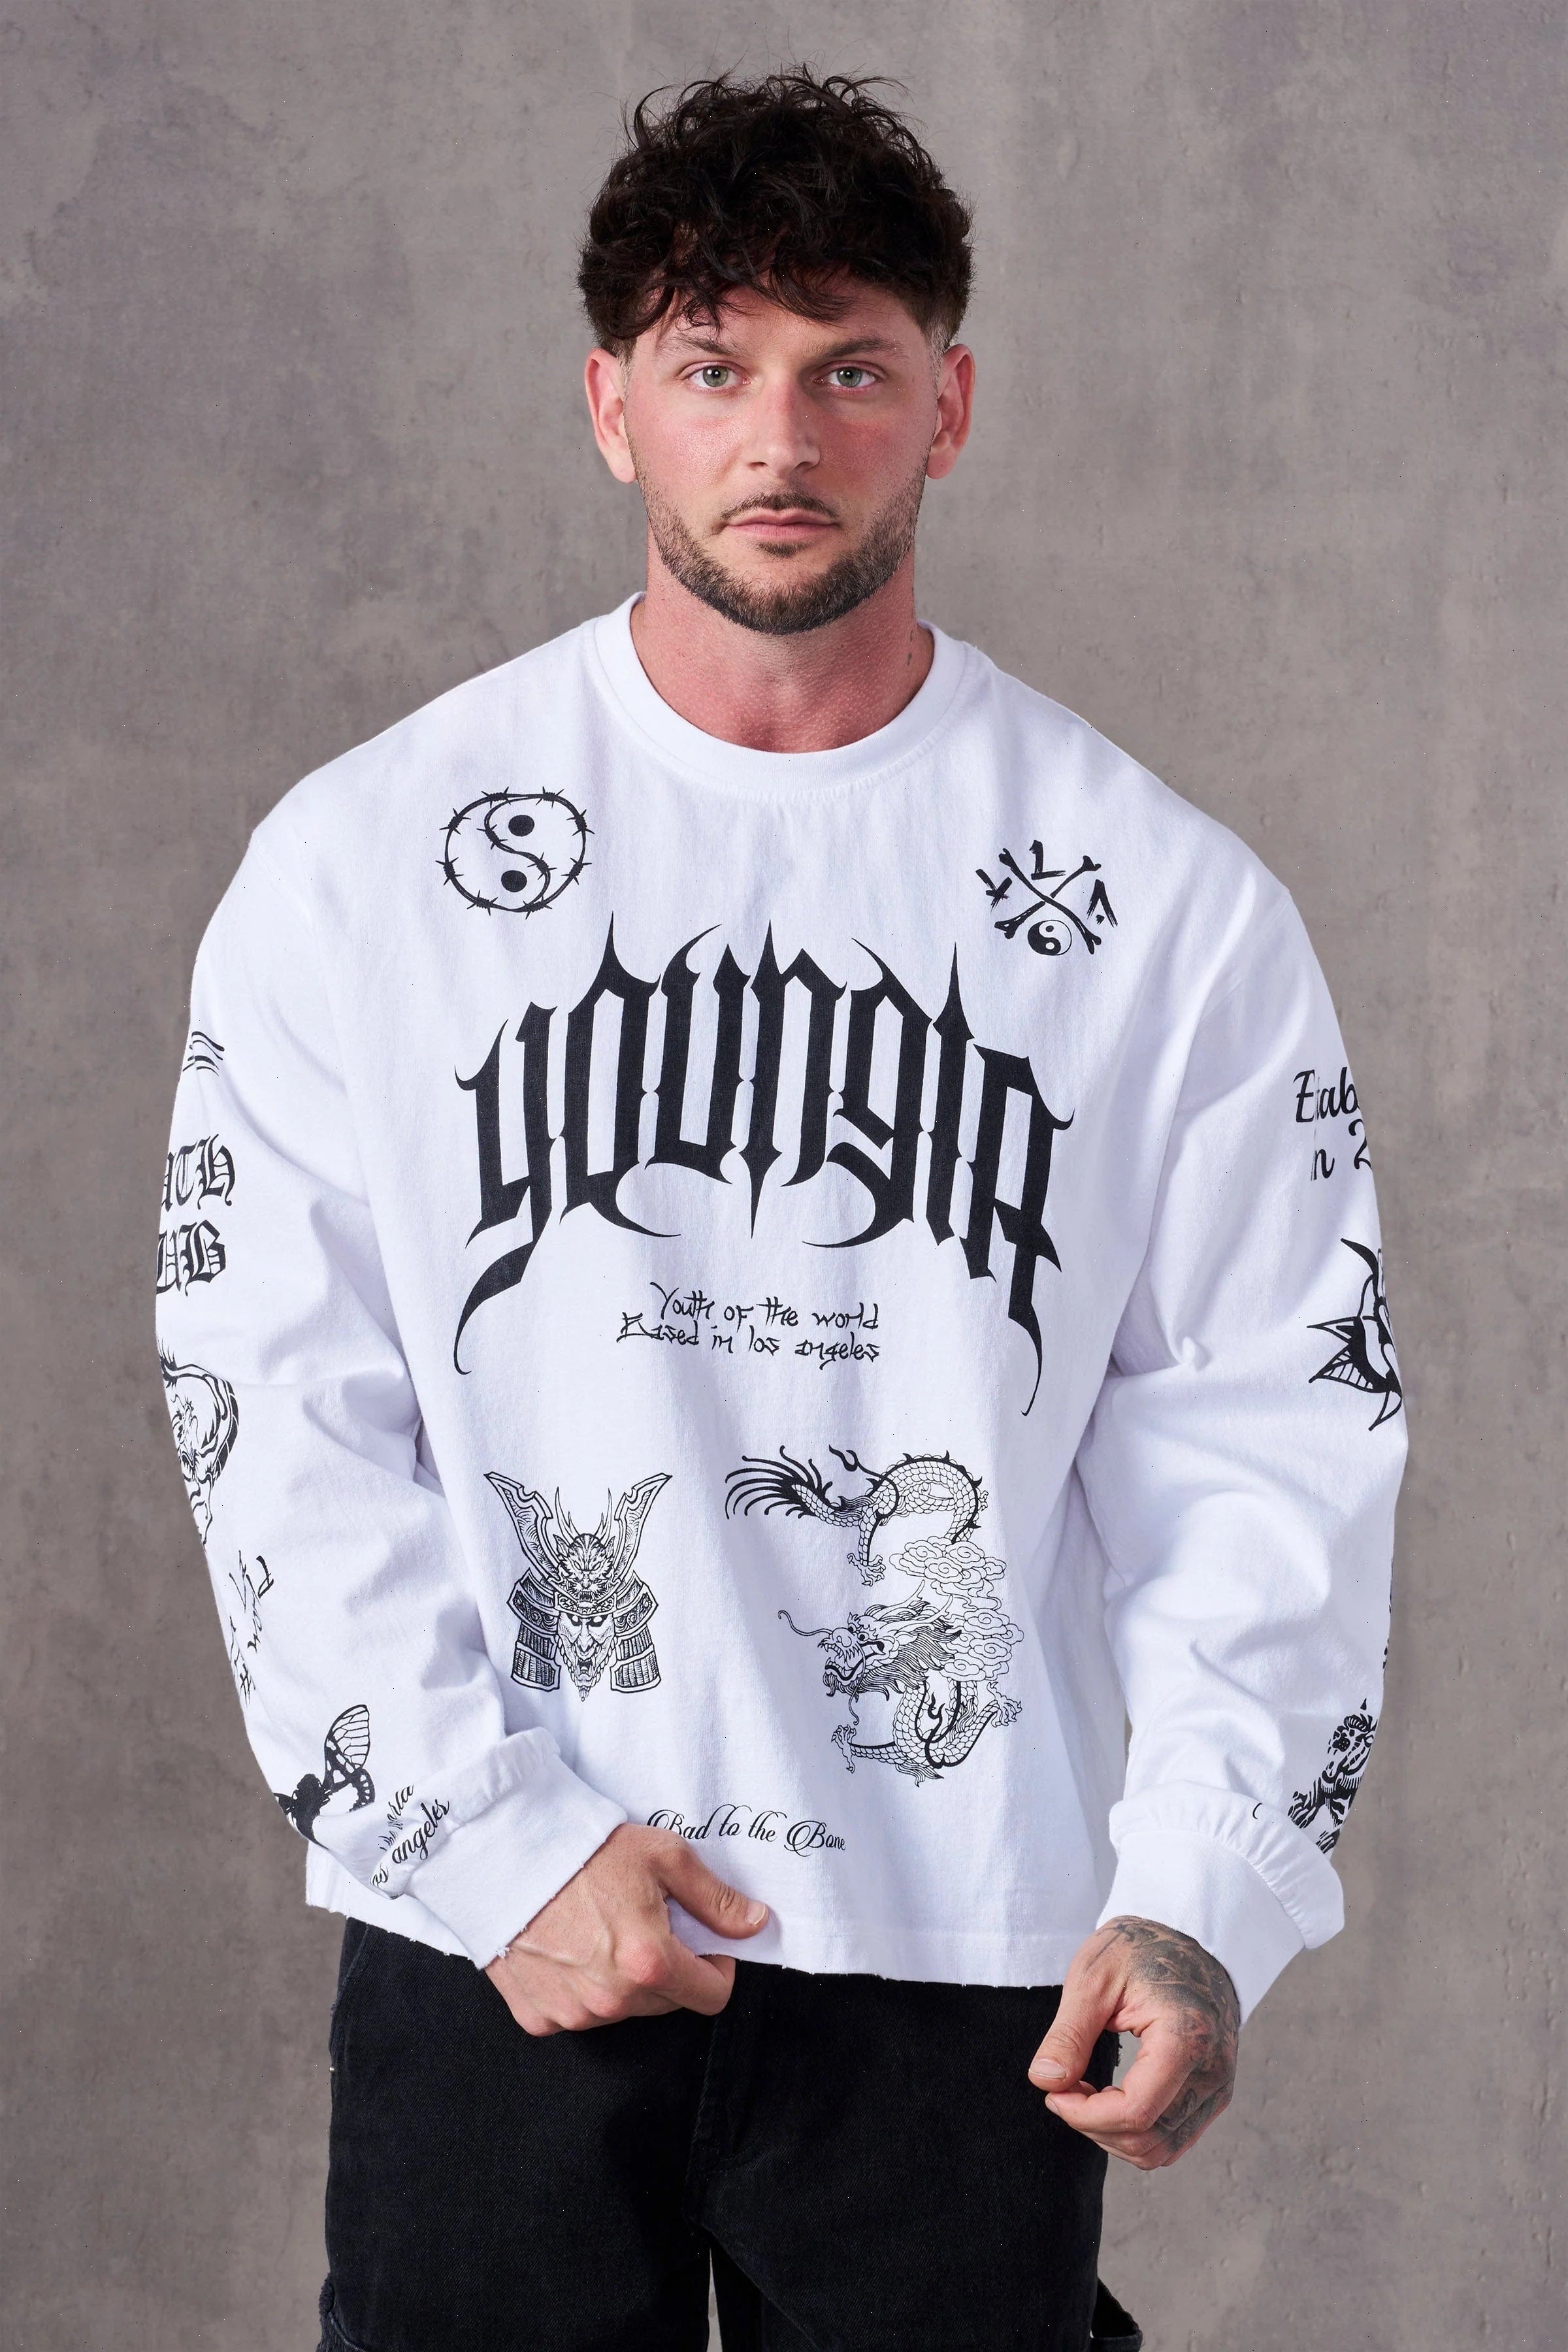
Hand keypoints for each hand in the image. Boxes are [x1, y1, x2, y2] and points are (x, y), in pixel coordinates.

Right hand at [484, 1822, 767, 2035]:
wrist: (504, 1854)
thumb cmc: (585, 1851)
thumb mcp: (664, 1857)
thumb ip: (716, 1899)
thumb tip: (756, 1924)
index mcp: (649, 1963)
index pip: (712, 1996)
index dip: (717, 1966)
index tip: (703, 1941)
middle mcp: (612, 2000)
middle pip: (668, 2002)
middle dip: (670, 1968)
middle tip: (647, 1922)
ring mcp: (573, 2014)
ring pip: (625, 2010)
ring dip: (626, 1980)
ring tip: (603, 1930)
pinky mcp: (538, 2017)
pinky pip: (578, 2014)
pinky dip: (582, 1989)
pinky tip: (571, 1948)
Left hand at [1027, 1915, 1239, 2168]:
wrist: (1188, 1936)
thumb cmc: (1139, 1948)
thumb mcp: (1094, 1978)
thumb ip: (1068, 2034)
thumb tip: (1045, 2081)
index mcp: (1186, 2037)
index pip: (1135, 2112)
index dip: (1084, 2115)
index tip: (1054, 2091)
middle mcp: (1213, 2071)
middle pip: (1147, 2139)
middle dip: (1094, 2126)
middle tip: (1063, 2087)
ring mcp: (1219, 2086)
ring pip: (1162, 2150)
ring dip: (1113, 2136)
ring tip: (1085, 2092)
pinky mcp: (1215, 2093)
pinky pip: (1174, 2139)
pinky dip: (1135, 2132)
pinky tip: (1110, 2099)